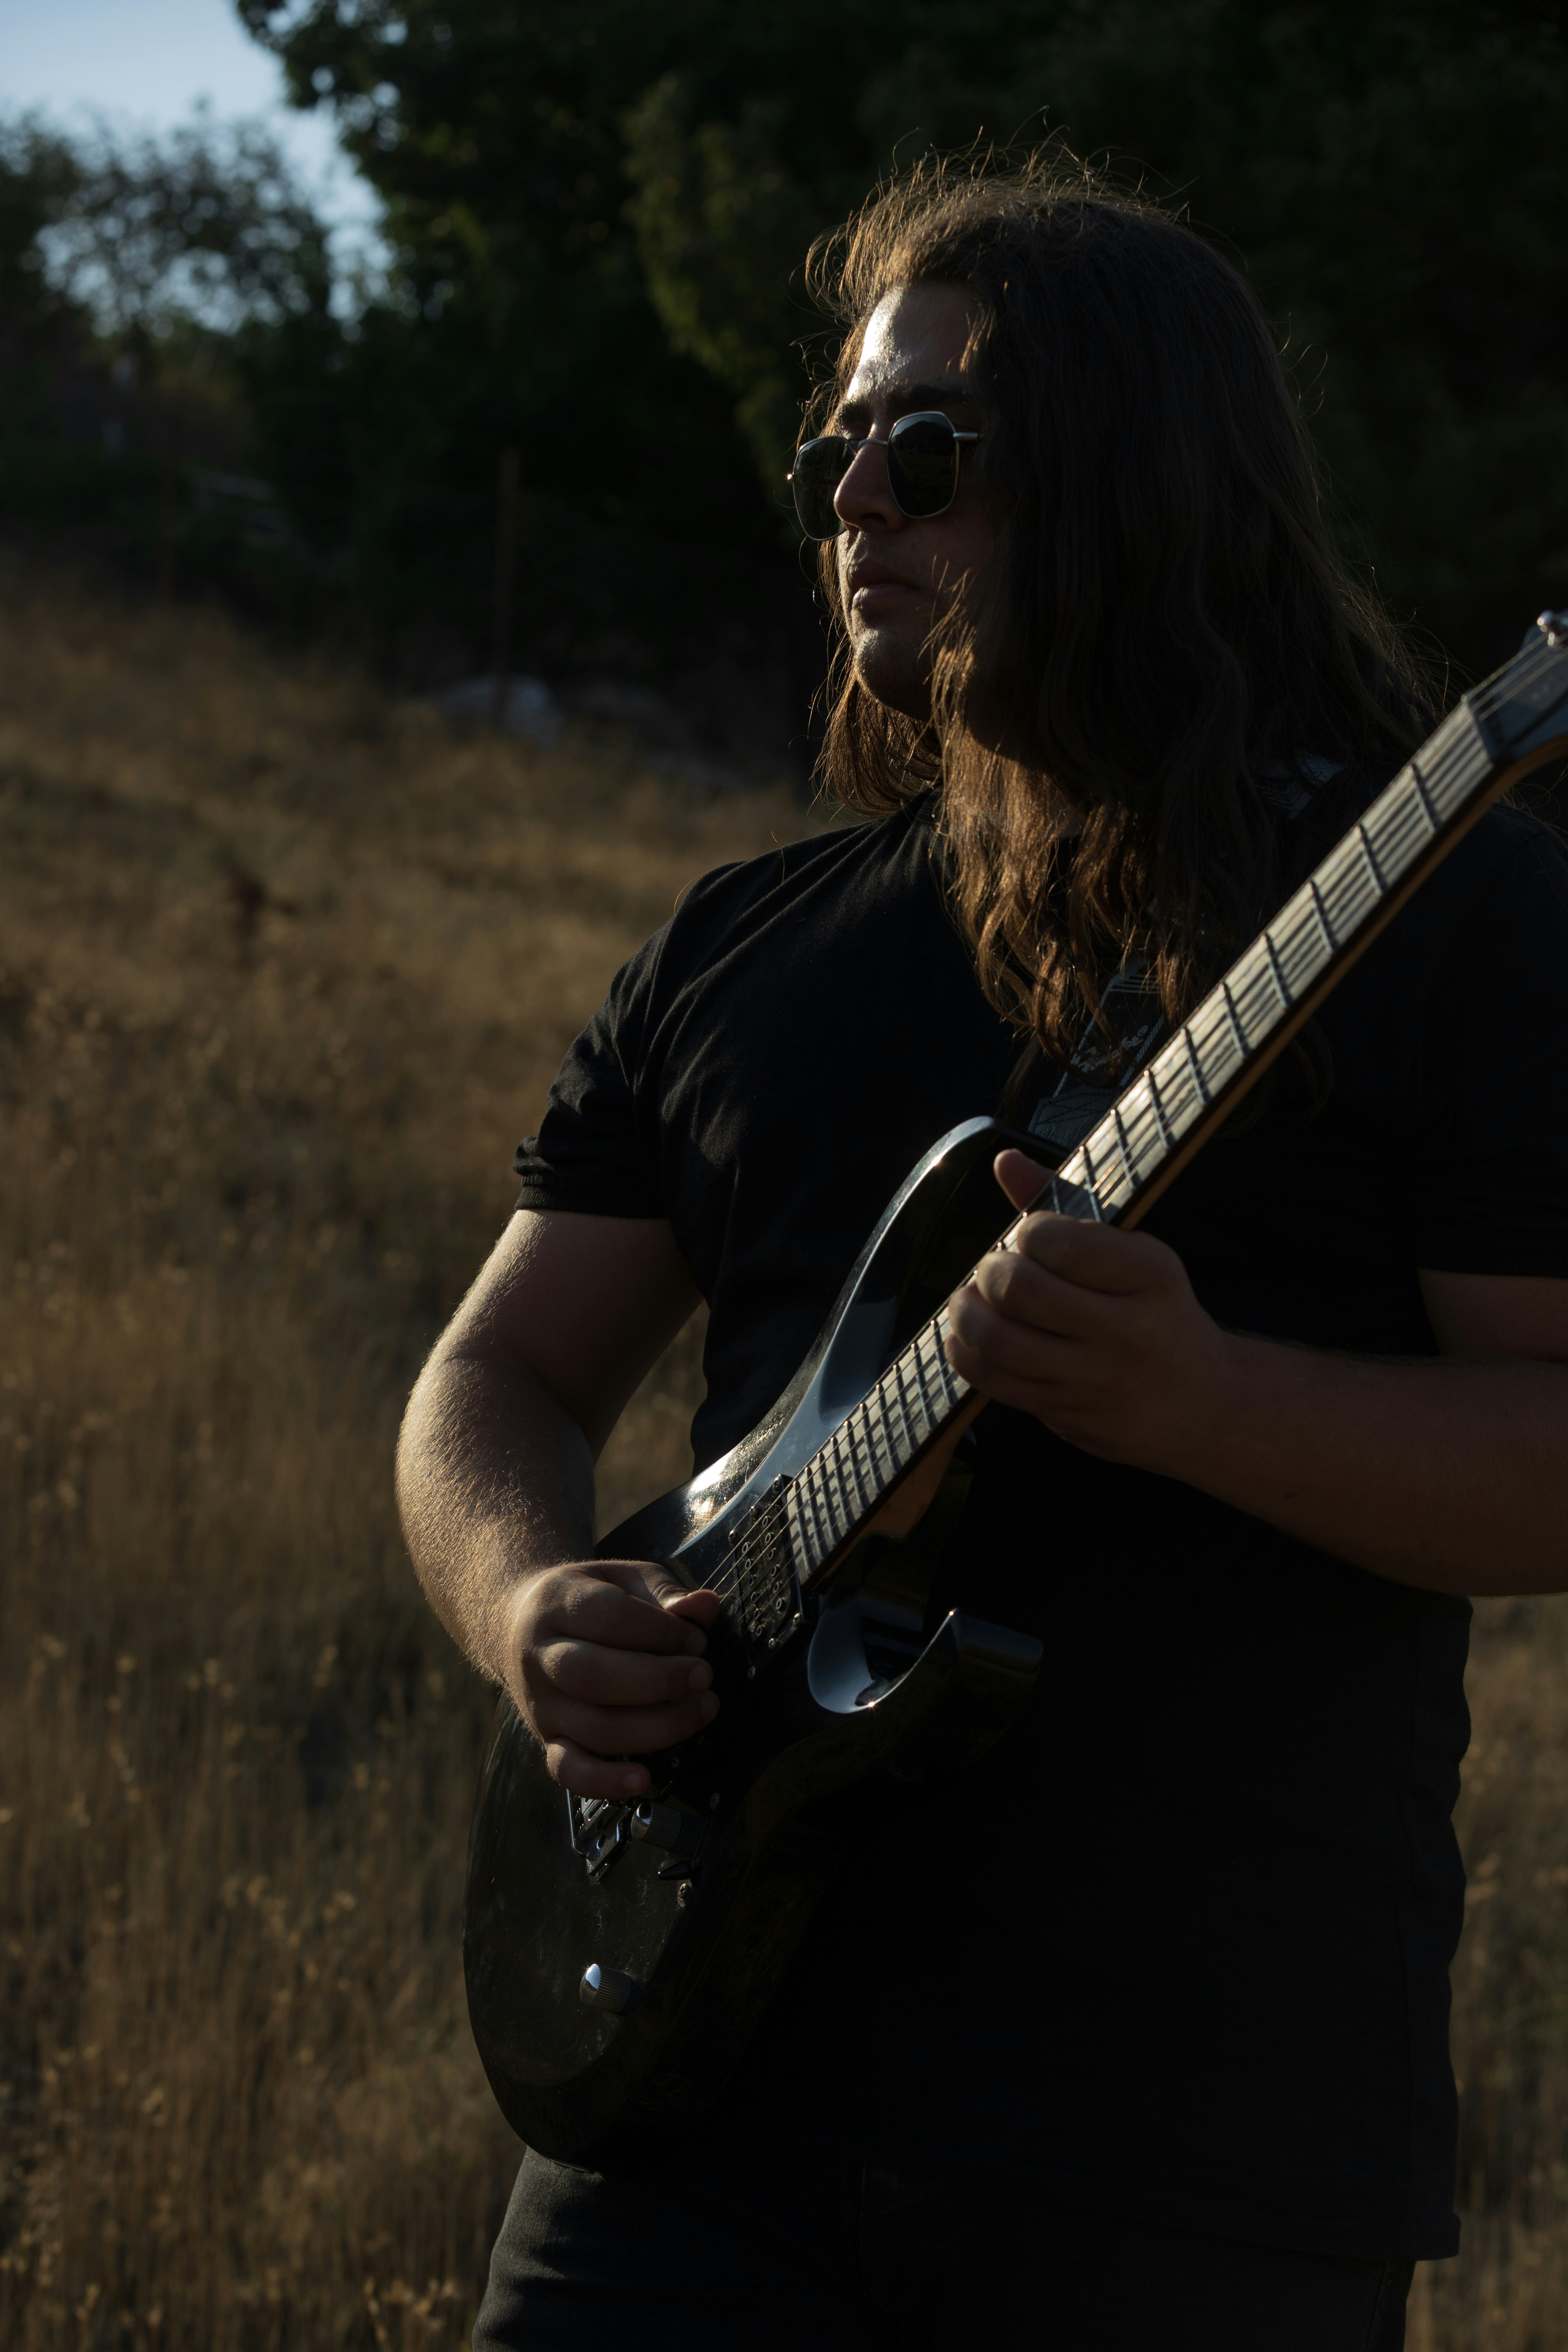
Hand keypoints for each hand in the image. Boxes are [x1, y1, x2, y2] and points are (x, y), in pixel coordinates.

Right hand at [504, 1559, 722, 1799]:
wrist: (518, 1623)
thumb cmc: (588, 1600)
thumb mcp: (623, 1580)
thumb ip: (665, 1593)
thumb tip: (707, 1607)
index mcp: (557, 1601)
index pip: (610, 1616)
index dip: (661, 1630)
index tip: (697, 1638)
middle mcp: (539, 1655)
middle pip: (594, 1676)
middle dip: (659, 1680)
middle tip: (704, 1675)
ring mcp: (540, 1703)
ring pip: (593, 1727)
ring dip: (656, 1726)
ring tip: (701, 1709)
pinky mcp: (546, 1738)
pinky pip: (567, 1770)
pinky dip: (604, 1782)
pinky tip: (643, 1780)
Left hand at [943, 1149, 1238, 1472]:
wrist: (1201, 1402)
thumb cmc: (1156, 1312)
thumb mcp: (1133, 1252)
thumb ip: (1064, 1202)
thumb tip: (1005, 1161)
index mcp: (1150, 1276)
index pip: (1062, 1243)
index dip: (1028, 1233)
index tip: (1031, 1237)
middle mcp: (1127, 1331)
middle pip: (1021, 1291)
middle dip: (990, 1271)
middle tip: (994, 1268)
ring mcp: (1095, 1380)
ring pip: (999, 1341)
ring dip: (967, 1311)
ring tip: (973, 1298)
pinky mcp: (1067, 1415)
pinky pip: (992, 1382)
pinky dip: (964, 1351)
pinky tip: (968, 1335)